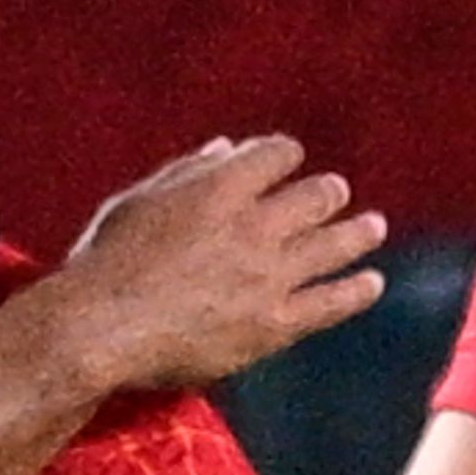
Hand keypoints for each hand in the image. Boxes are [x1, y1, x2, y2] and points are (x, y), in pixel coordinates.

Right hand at [54, 135, 385, 391]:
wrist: (102, 325)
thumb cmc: (108, 259)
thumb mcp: (138, 201)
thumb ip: (186, 173)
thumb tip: (226, 149)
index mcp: (219, 188)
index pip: (277, 154)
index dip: (285, 154)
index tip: (287, 159)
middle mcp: (254, 225)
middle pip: (316, 196)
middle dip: (328, 191)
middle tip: (336, 192)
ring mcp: (270, 275)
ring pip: (335, 245)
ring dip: (359, 232)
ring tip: (373, 226)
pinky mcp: (275, 322)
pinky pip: (331, 303)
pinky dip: (357, 290)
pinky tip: (371, 283)